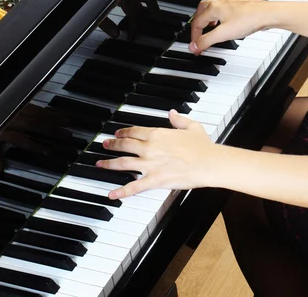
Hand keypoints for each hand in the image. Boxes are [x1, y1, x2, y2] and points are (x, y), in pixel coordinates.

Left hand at [96, 110, 216, 198]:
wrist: (208, 162)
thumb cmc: (202, 146)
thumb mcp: (192, 126)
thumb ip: (179, 119)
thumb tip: (172, 113)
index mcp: (157, 134)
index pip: (134, 131)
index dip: (124, 132)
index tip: (117, 134)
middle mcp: (149, 148)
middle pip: (125, 145)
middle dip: (112, 145)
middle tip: (105, 145)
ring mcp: (150, 164)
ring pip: (123, 163)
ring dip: (109, 164)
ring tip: (99, 164)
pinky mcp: (155, 180)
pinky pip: (134, 187)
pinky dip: (121, 191)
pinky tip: (111, 194)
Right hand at [190, 0, 273, 54]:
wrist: (267, 14)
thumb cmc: (248, 20)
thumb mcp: (223, 34)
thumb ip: (206, 41)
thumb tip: (193, 46)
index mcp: (213, 8)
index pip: (197, 23)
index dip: (194, 37)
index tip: (195, 47)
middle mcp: (219, 4)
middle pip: (201, 10)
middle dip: (196, 23)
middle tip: (195, 34)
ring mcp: (228, 5)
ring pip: (211, 9)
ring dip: (206, 19)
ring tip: (206, 29)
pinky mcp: (237, 8)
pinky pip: (220, 11)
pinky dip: (216, 18)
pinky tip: (222, 25)